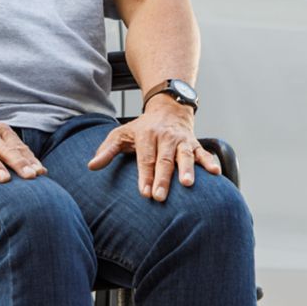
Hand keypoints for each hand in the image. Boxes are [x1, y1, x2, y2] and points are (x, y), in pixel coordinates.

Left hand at [87, 97, 220, 200]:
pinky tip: (215, 172)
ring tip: (188, 184)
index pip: (145, 159)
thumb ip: (107, 150)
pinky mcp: (195, 144)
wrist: (167, 109)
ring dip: (187, 170)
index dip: (144, 176)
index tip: (144, 192)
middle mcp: (164, 138)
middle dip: (162, 179)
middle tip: (160, 197)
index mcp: (145, 136)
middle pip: (164, 160)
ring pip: (184, 156)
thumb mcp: (121, 134)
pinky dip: (209, 162)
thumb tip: (91, 166)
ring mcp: (181, 141)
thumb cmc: (141, 128)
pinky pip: (204, 153)